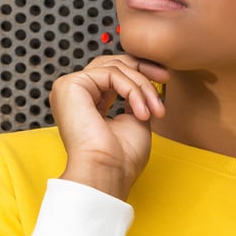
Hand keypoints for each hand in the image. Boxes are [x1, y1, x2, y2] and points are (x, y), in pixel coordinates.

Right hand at [50, 54, 168, 198]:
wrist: (108, 172)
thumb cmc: (121, 158)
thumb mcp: (136, 118)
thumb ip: (136, 97)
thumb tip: (148, 78)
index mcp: (87, 101)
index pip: (113, 73)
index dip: (140, 71)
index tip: (164, 78)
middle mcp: (76, 93)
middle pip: (112, 63)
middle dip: (143, 69)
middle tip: (165, 79)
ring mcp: (70, 88)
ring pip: (115, 68)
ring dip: (142, 87)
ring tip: (154, 111)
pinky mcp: (70, 85)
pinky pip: (110, 74)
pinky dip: (132, 90)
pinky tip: (141, 112)